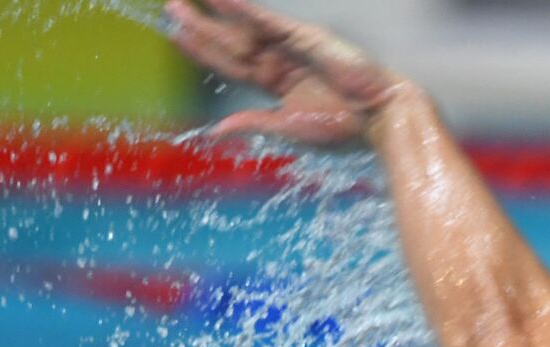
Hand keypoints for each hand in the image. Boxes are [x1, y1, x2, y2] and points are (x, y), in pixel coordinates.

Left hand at [166, 0, 401, 144]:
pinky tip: (220, 0)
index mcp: (277, 84)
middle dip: (200, 28)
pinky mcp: (303, 37)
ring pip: (242, 29)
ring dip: (213, 15)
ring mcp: (290, 46)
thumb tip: (215, 132)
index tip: (178, 37)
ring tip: (183, 3)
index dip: (204, 51)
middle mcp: (279, 60)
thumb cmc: (343, 126)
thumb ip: (253, 123)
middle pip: (231, 43)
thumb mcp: (289, 128)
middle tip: (171, 10)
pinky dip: (242, 10)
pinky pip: (266, 20)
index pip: (232, 64)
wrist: (378, 116)